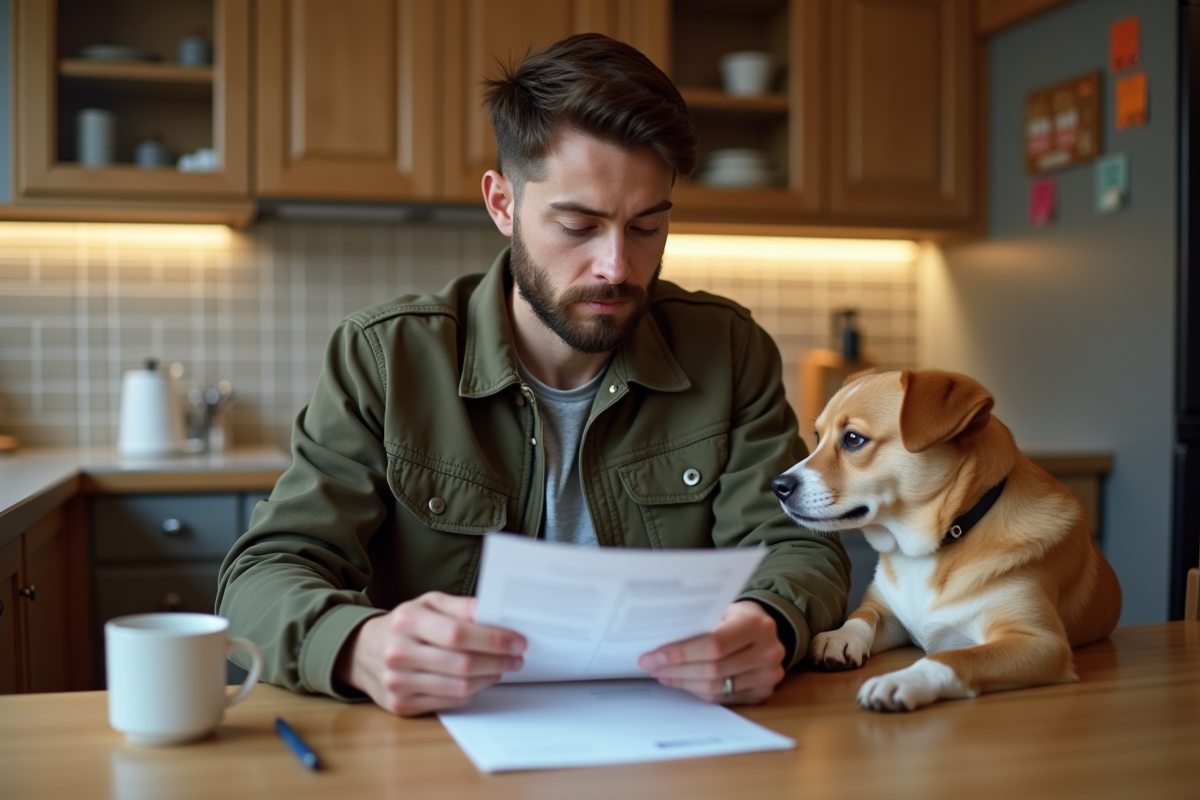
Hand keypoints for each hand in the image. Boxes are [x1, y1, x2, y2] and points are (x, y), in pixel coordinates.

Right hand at [334, 591, 525, 716]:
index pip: (458, 634)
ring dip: (489, 679)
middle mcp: (399, 653)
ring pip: (458, 688)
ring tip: (503, 668)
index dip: (493, 640)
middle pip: (462, 664)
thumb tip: (495, 614)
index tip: (518, 641)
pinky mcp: (401, 705)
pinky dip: (471, 693)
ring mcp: (397, 683)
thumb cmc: (403, 624)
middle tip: (517, 657)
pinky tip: (480, 680)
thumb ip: (461, 606)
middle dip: (498, 662)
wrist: (362, 652)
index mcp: (407, 621)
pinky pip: (449, 703)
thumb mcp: (427, 603)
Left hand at [637, 600, 785, 703]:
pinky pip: (722, 698)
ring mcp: (768, 676)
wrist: (764, 629)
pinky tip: (682, 682)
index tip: (654, 656)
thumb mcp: (722, 609)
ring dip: (683, 683)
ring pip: (715, 688)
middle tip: (651, 666)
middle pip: (713, 670)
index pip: (714, 644)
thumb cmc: (736, 616)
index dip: (681, 653)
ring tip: (663, 674)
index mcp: (757, 624)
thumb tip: (659, 642)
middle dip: (676, 670)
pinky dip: (698, 692)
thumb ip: (699, 623)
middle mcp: (768, 651)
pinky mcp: (763, 693)